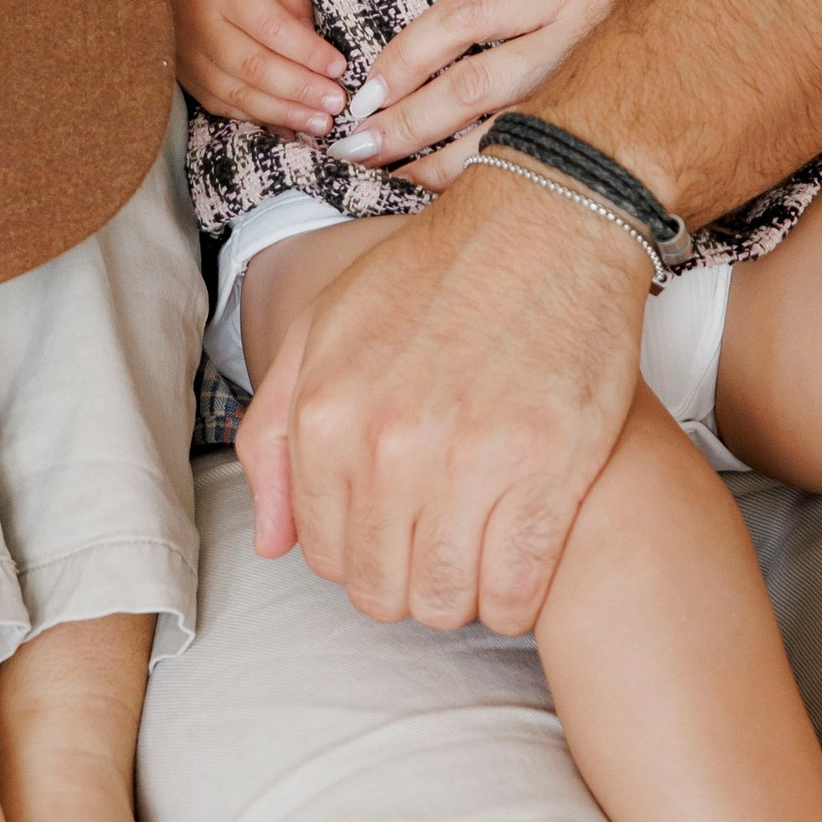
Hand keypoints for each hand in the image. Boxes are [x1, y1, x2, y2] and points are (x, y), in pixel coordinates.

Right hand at [161, 0, 345, 137]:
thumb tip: (314, 41)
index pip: (271, 27)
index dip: (307, 51)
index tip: (339, 67)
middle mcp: (202, 27)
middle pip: (255, 67)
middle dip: (300, 90)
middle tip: (335, 103)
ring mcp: (189, 58)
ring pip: (239, 95)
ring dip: (283, 112)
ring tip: (319, 123)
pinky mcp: (185, 78)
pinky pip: (223, 106)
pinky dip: (257, 119)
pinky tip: (287, 126)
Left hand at [233, 162, 646, 634]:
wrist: (546, 219)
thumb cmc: (434, 271)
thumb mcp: (323, 328)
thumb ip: (276, 434)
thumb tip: (271, 541)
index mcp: (329, 412)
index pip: (324, 555)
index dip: (362, 552)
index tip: (396, 527)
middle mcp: (390, 445)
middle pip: (384, 592)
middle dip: (410, 579)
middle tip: (441, 540)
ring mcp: (472, 461)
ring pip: (447, 603)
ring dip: (462, 594)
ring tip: (480, 546)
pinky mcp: (550, 468)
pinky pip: (516, 592)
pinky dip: (515, 598)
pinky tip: (520, 559)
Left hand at [333, 0, 674, 184]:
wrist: (752, 43)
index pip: (469, 14)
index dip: (408, 48)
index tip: (368, 79)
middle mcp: (585, 47)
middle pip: (473, 86)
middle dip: (405, 117)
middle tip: (352, 139)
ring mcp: (597, 105)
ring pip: (500, 142)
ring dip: (430, 163)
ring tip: (380, 168)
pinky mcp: (609, 147)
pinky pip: (532, 174)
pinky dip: (478, 187)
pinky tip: (438, 190)